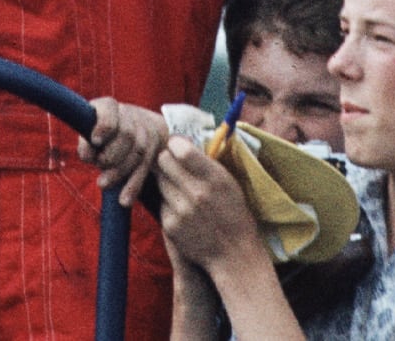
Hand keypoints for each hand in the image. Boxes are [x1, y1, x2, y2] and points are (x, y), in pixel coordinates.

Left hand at [76, 97, 168, 206]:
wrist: (135, 125)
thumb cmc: (101, 131)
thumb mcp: (90, 129)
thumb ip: (86, 142)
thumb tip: (88, 156)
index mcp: (109, 106)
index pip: (109, 111)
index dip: (104, 126)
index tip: (96, 140)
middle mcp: (130, 115)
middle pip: (127, 135)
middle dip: (112, 154)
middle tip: (99, 165)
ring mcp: (145, 132)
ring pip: (137, 153)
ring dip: (120, 172)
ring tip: (103, 184)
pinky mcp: (154, 151)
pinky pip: (145, 169)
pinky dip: (134, 185)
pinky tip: (124, 200)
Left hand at [155, 135, 263, 267]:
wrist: (235, 254)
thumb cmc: (234, 213)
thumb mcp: (229, 182)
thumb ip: (205, 162)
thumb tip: (179, 140)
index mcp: (215, 178)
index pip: (180, 149)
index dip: (175, 144)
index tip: (178, 147)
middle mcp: (197, 193)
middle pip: (163, 161)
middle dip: (167, 159)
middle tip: (175, 166)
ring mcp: (181, 210)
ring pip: (159, 180)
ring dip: (167, 181)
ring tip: (183, 189)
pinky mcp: (170, 225)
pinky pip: (161, 202)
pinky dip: (168, 202)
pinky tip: (183, 210)